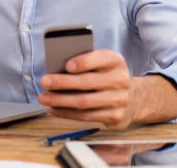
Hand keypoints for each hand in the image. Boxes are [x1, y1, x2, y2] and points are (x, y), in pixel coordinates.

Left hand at [38, 50, 176, 129]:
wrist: (132, 99)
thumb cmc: (107, 77)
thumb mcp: (102, 65)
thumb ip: (85, 64)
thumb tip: (57, 70)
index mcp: (116, 62)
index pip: (102, 58)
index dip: (84, 61)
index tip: (67, 65)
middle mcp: (120, 80)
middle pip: (88, 82)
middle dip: (62, 82)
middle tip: (44, 81)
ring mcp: (119, 100)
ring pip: (84, 102)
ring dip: (60, 100)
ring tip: (44, 97)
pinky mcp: (115, 117)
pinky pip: (86, 116)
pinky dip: (66, 113)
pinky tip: (54, 109)